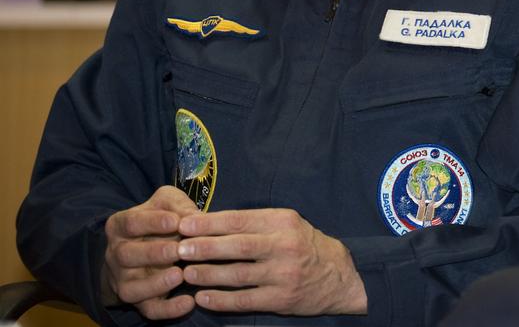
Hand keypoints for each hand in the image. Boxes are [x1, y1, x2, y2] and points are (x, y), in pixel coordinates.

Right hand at [102, 186, 198, 319]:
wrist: (145, 247)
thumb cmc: (160, 220)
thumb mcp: (167, 202)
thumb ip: (178, 204)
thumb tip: (194, 217)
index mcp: (120, 226)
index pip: (130, 223)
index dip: (152, 222)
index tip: (175, 222)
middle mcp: (117, 254)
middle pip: (127, 255)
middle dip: (154, 253)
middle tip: (179, 250)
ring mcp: (124, 280)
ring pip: (132, 288)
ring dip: (156, 284)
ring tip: (180, 275)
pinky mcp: (139, 300)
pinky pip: (148, 309)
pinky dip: (167, 310)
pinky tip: (188, 302)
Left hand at [177, 207, 366, 315]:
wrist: (338, 276)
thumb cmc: (304, 245)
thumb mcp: (286, 224)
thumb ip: (255, 224)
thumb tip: (210, 225)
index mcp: (283, 222)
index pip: (240, 220)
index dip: (209, 223)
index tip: (184, 225)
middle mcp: (284, 246)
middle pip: (237, 246)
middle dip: (204, 248)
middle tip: (179, 249)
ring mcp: (283, 274)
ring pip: (237, 275)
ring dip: (207, 275)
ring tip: (185, 273)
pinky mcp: (281, 299)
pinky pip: (244, 300)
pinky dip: (220, 300)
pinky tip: (202, 298)